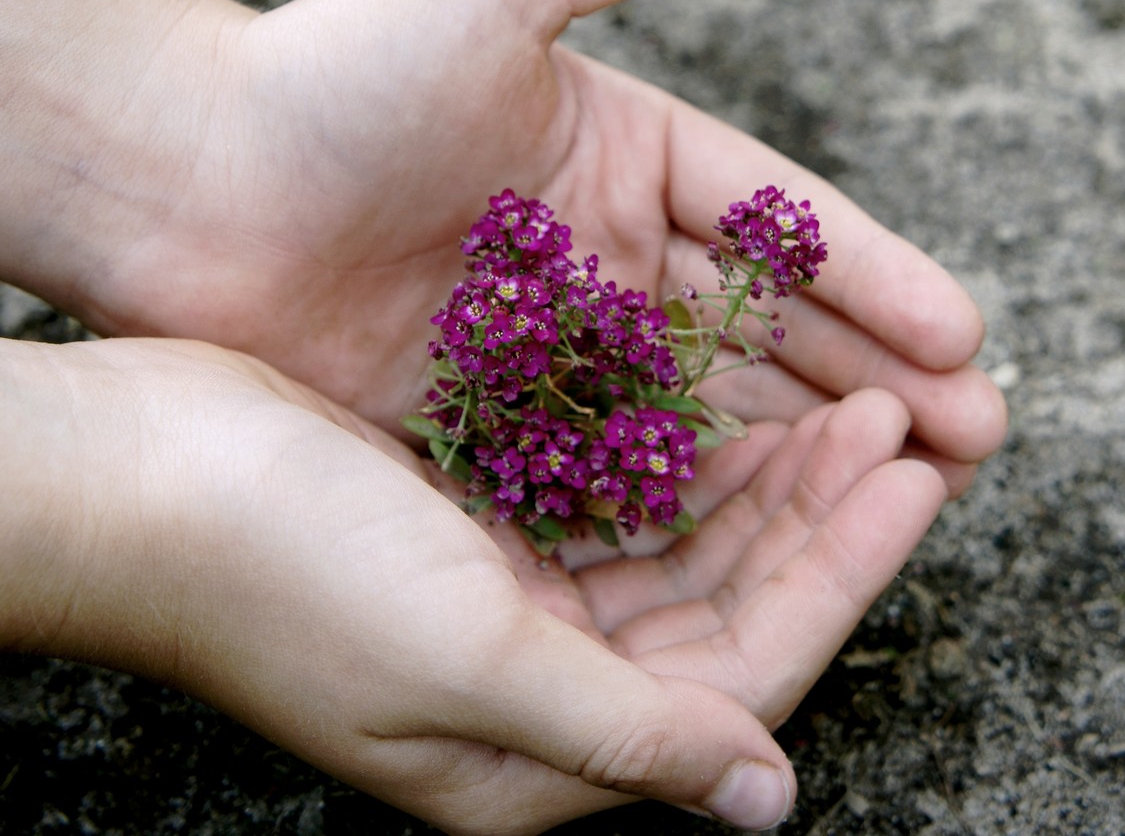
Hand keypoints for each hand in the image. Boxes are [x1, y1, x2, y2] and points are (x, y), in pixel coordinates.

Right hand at [0, 338, 945, 833]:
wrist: (135, 476)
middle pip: (732, 602)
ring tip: (850, 401)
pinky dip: (687, 452)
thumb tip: (768, 804)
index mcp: (544, 749)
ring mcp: (519, 605)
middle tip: (904, 420)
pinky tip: (740, 402)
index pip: (748, 669)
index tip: (918, 476)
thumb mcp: (463, 663)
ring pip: (688, 545)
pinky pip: (625, 496)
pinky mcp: (491, 529)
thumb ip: (623, 733)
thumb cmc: (282, 574)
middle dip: (822, 515)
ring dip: (768, 478)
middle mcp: (546, 685)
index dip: (842, 572)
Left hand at [1, 0, 1004, 490]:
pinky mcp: (503, 424)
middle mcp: (612, 260)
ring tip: (909, 496)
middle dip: (879, 384)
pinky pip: (623, 469)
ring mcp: (563, 352)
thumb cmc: (338, 67)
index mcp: (632, 159)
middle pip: (774, 334)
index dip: (880, 281)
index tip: (967, 337)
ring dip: (812, 455)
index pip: (786, 228)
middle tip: (977, 438)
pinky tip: (775, 538)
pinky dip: (699, 501)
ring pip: (716, 411)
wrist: (181, 178)